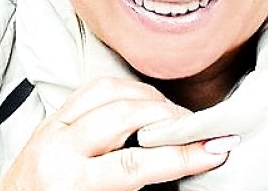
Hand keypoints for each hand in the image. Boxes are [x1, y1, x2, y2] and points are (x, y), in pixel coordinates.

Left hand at [0, 77, 237, 190]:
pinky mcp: (53, 114)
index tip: (215, 148)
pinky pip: (93, 87)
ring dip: (147, 97)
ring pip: (109, 90)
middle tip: (198, 127)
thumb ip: (133, 188)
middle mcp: (58, 145)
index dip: (180, 155)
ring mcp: (53, 124)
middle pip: (123, 114)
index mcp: (67, 180)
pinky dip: (124, 89)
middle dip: (167, 117)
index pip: (134, 164)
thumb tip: (174, 166)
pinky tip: (142, 99)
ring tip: (174, 114)